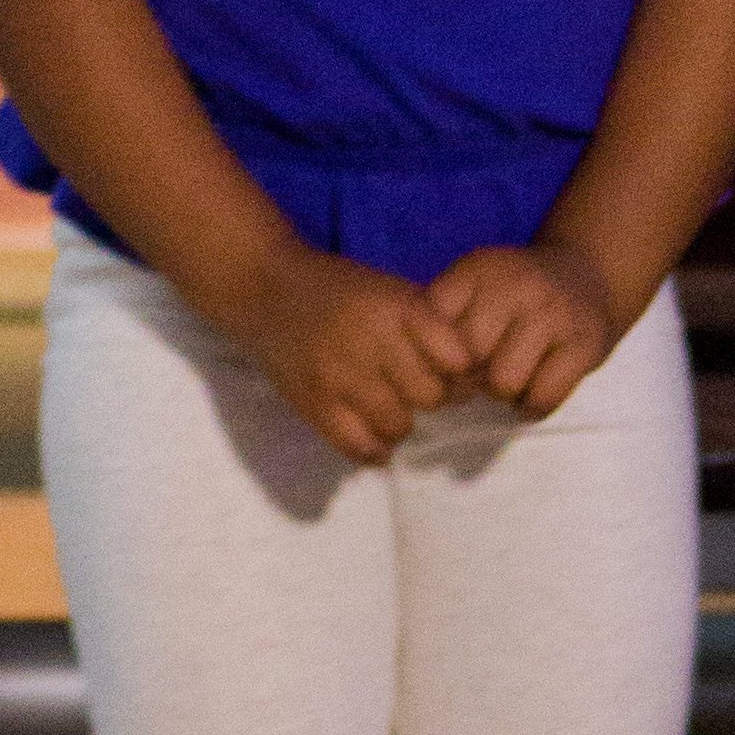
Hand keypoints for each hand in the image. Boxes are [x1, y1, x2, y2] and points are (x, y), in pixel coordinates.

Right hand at [232, 249, 473, 461]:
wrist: (263, 286)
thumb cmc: (336, 287)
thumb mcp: (388, 289)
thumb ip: (428, 326)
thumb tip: (471, 378)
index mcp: (393, 306)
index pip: (457, 357)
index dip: (458, 369)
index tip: (445, 367)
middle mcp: (370, 340)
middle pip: (431, 396)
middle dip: (425, 394)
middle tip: (407, 385)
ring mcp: (340, 376)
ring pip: (400, 426)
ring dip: (397, 420)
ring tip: (381, 402)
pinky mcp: (316, 405)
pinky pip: (364, 448)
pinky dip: (373, 446)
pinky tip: (368, 429)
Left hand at [421, 239, 617, 416]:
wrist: (588, 275)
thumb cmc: (518, 291)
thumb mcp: (478, 283)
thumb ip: (446, 313)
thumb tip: (420, 367)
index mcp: (478, 269)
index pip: (434, 320)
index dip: (433, 352)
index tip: (445, 362)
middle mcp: (514, 285)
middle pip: (467, 355)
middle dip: (468, 377)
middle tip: (479, 377)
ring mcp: (552, 314)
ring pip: (503, 381)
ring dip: (502, 395)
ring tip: (508, 382)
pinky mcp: (584, 345)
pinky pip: (542, 398)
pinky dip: (532, 407)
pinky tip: (533, 392)